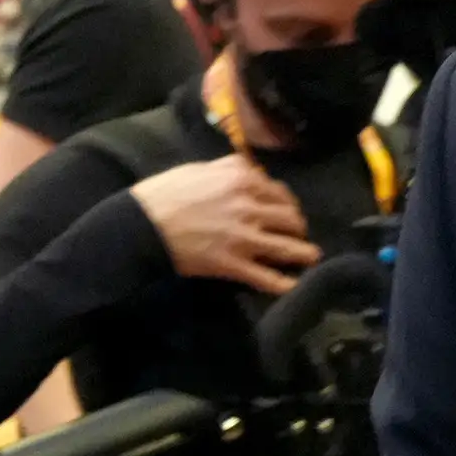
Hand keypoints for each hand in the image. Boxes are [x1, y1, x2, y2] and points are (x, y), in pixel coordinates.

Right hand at [129, 156, 319, 295]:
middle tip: (299, 233)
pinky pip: (265, 276)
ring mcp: (243, 238)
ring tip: (312, 257)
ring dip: (304, 253)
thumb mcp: (200, 168)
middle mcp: (249, 207)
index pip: (278, 193)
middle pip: (289, 219)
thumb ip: (230, 168)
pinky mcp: (232, 264)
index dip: (287, 203)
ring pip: (286, 248)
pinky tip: (293, 287)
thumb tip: (250, 171)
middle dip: (298, 227)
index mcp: (242, 180)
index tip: (288, 210)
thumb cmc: (166, 192)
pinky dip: (282, 284)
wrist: (144, 223)